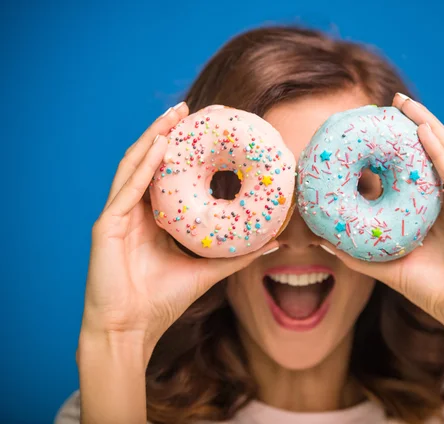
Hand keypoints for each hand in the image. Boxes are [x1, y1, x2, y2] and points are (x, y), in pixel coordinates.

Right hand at [81, 102, 277, 358]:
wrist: (131, 330)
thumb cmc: (164, 301)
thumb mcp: (208, 270)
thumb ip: (239, 254)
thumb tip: (276, 241)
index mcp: (151, 218)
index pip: (164, 174)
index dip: (180, 149)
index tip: (201, 128)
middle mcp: (133, 210)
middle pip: (147, 161)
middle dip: (165, 131)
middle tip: (186, 108)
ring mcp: (118, 216)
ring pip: (133, 166)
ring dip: (153, 138)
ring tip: (173, 116)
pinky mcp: (107, 226)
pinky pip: (126, 190)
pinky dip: (143, 166)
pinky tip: (160, 146)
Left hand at [321, 94, 443, 348]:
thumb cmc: (431, 289)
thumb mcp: (387, 265)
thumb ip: (357, 254)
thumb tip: (323, 241)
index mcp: (435, 207)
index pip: (419, 165)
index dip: (401, 142)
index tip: (378, 122)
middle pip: (435, 151)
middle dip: (416, 122)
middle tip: (394, 101)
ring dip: (429, 126)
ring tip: (408, 105)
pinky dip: (441, 153)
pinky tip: (425, 133)